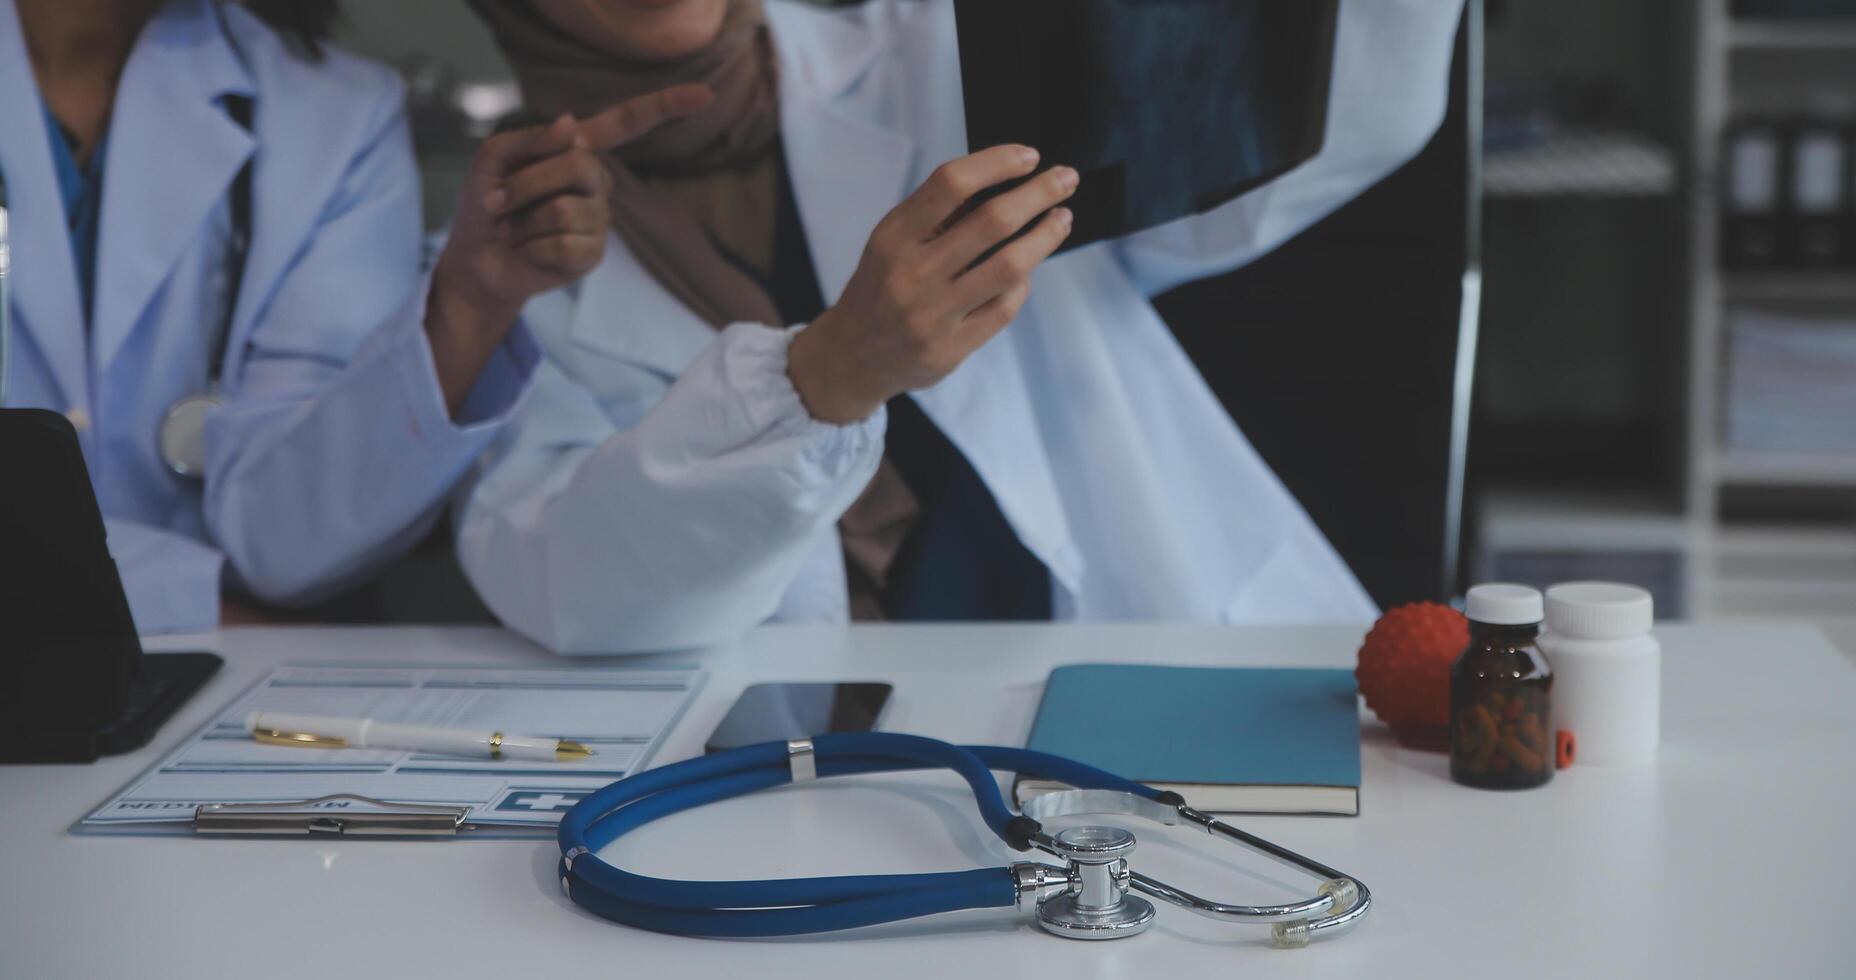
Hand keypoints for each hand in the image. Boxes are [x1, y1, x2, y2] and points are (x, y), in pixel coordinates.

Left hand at [424, 84, 714, 416]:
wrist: (478, 256)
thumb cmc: (490, 202)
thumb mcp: (496, 158)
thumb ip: (532, 140)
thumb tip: (573, 124)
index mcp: (580, 150)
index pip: (629, 123)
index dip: (667, 106)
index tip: (706, 94)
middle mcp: (598, 182)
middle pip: (577, 166)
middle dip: (526, 183)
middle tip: (499, 202)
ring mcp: (599, 219)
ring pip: (565, 209)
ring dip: (523, 220)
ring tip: (515, 229)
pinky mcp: (592, 255)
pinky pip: (564, 244)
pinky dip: (530, 247)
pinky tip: (527, 249)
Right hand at [787, 146, 1077, 423]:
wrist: (852, 355)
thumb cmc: (883, 285)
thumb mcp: (892, 242)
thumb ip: (938, 216)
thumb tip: (1005, 181)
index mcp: (894, 236)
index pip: (951, 183)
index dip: (997, 163)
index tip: (1029, 156)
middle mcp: (911, 273)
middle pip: (993, 222)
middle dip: (1039, 193)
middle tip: (1066, 178)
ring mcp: (932, 314)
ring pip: (1010, 266)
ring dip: (1045, 236)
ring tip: (1062, 218)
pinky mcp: (951, 348)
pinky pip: (1004, 307)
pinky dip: (1022, 282)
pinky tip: (1028, 268)